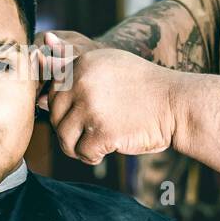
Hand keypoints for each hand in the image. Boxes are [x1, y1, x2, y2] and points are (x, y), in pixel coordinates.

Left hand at [36, 32, 179, 164]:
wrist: (176, 104)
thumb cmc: (143, 87)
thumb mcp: (110, 64)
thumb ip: (76, 64)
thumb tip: (43, 63)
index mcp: (83, 63)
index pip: (54, 91)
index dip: (63, 108)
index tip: (83, 114)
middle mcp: (83, 82)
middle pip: (55, 114)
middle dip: (68, 128)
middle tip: (88, 133)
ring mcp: (91, 107)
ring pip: (64, 136)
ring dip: (76, 147)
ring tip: (92, 146)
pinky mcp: (102, 132)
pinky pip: (82, 152)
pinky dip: (91, 157)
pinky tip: (104, 152)